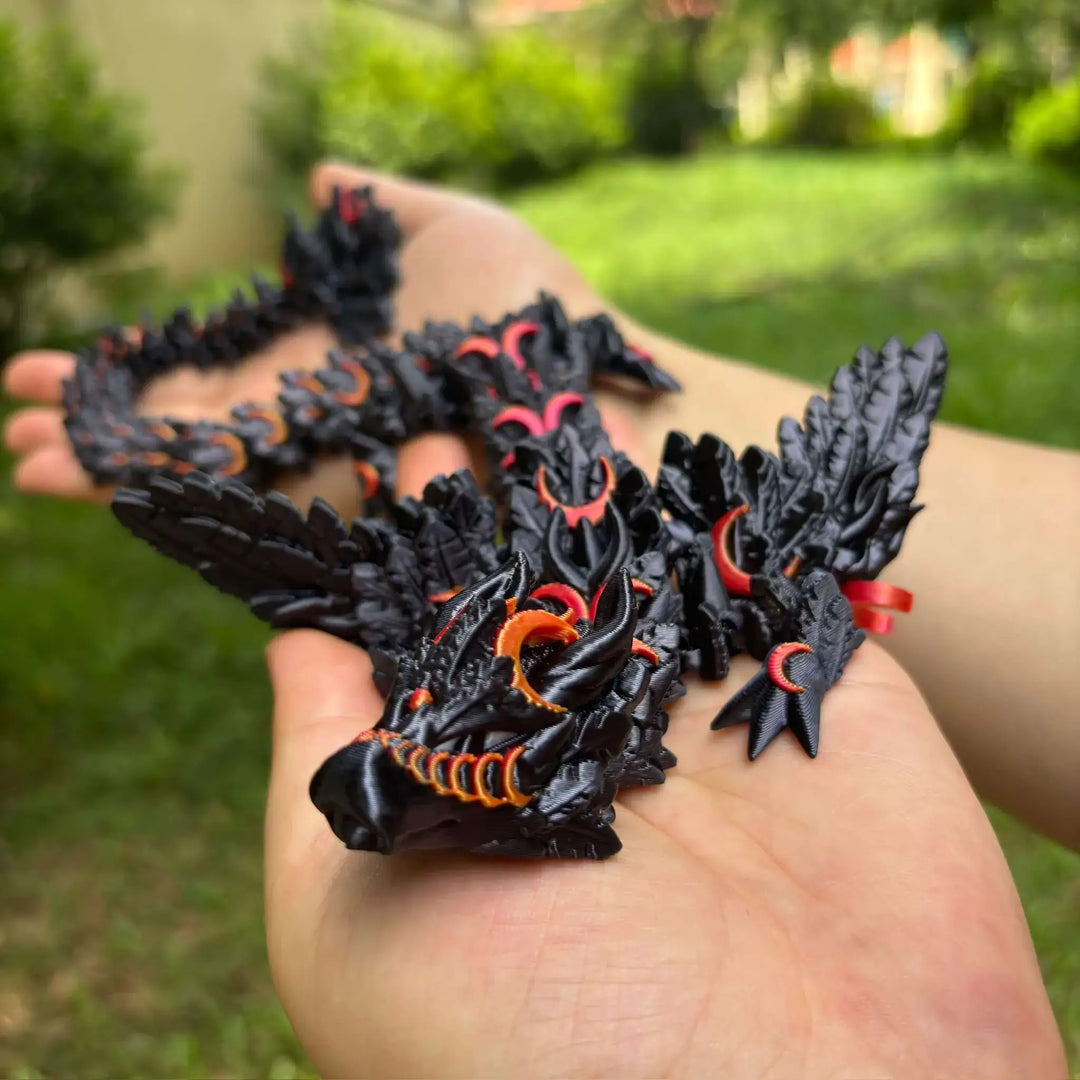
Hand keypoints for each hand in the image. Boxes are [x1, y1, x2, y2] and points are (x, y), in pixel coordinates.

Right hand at [1, 162, 606, 513]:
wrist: (598, 370)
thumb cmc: (541, 301)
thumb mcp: (449, 228)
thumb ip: (379, 207)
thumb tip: (316, 176)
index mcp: (327, 363)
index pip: (210, 374)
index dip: (133, 376)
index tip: (50, 370)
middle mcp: (319, 419)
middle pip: (193, 429)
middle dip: (104, 429)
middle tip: (13, 426)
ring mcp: (337, 459)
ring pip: (209, 469)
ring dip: (117, 468)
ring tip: (27, 462)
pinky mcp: (359, 490)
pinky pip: (258, 490)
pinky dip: (184, 488)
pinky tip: (113, 482)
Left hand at [263, 439, 1063, 1079]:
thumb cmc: (542, 1045)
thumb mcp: (353, 914)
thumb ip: (324, 760)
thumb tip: (293, 640)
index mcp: (473, 778)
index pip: (416, 630)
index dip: (387, 539)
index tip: (360, 447)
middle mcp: (578, 733)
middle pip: (520, 577)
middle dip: (479, 487)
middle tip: (437, 392)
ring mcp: (692, 700)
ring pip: (625, 555)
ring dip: (580, 474)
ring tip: (527, 381)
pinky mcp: (800, 674)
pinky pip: (744, 559)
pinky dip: (699, 494)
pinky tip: (647, 423)